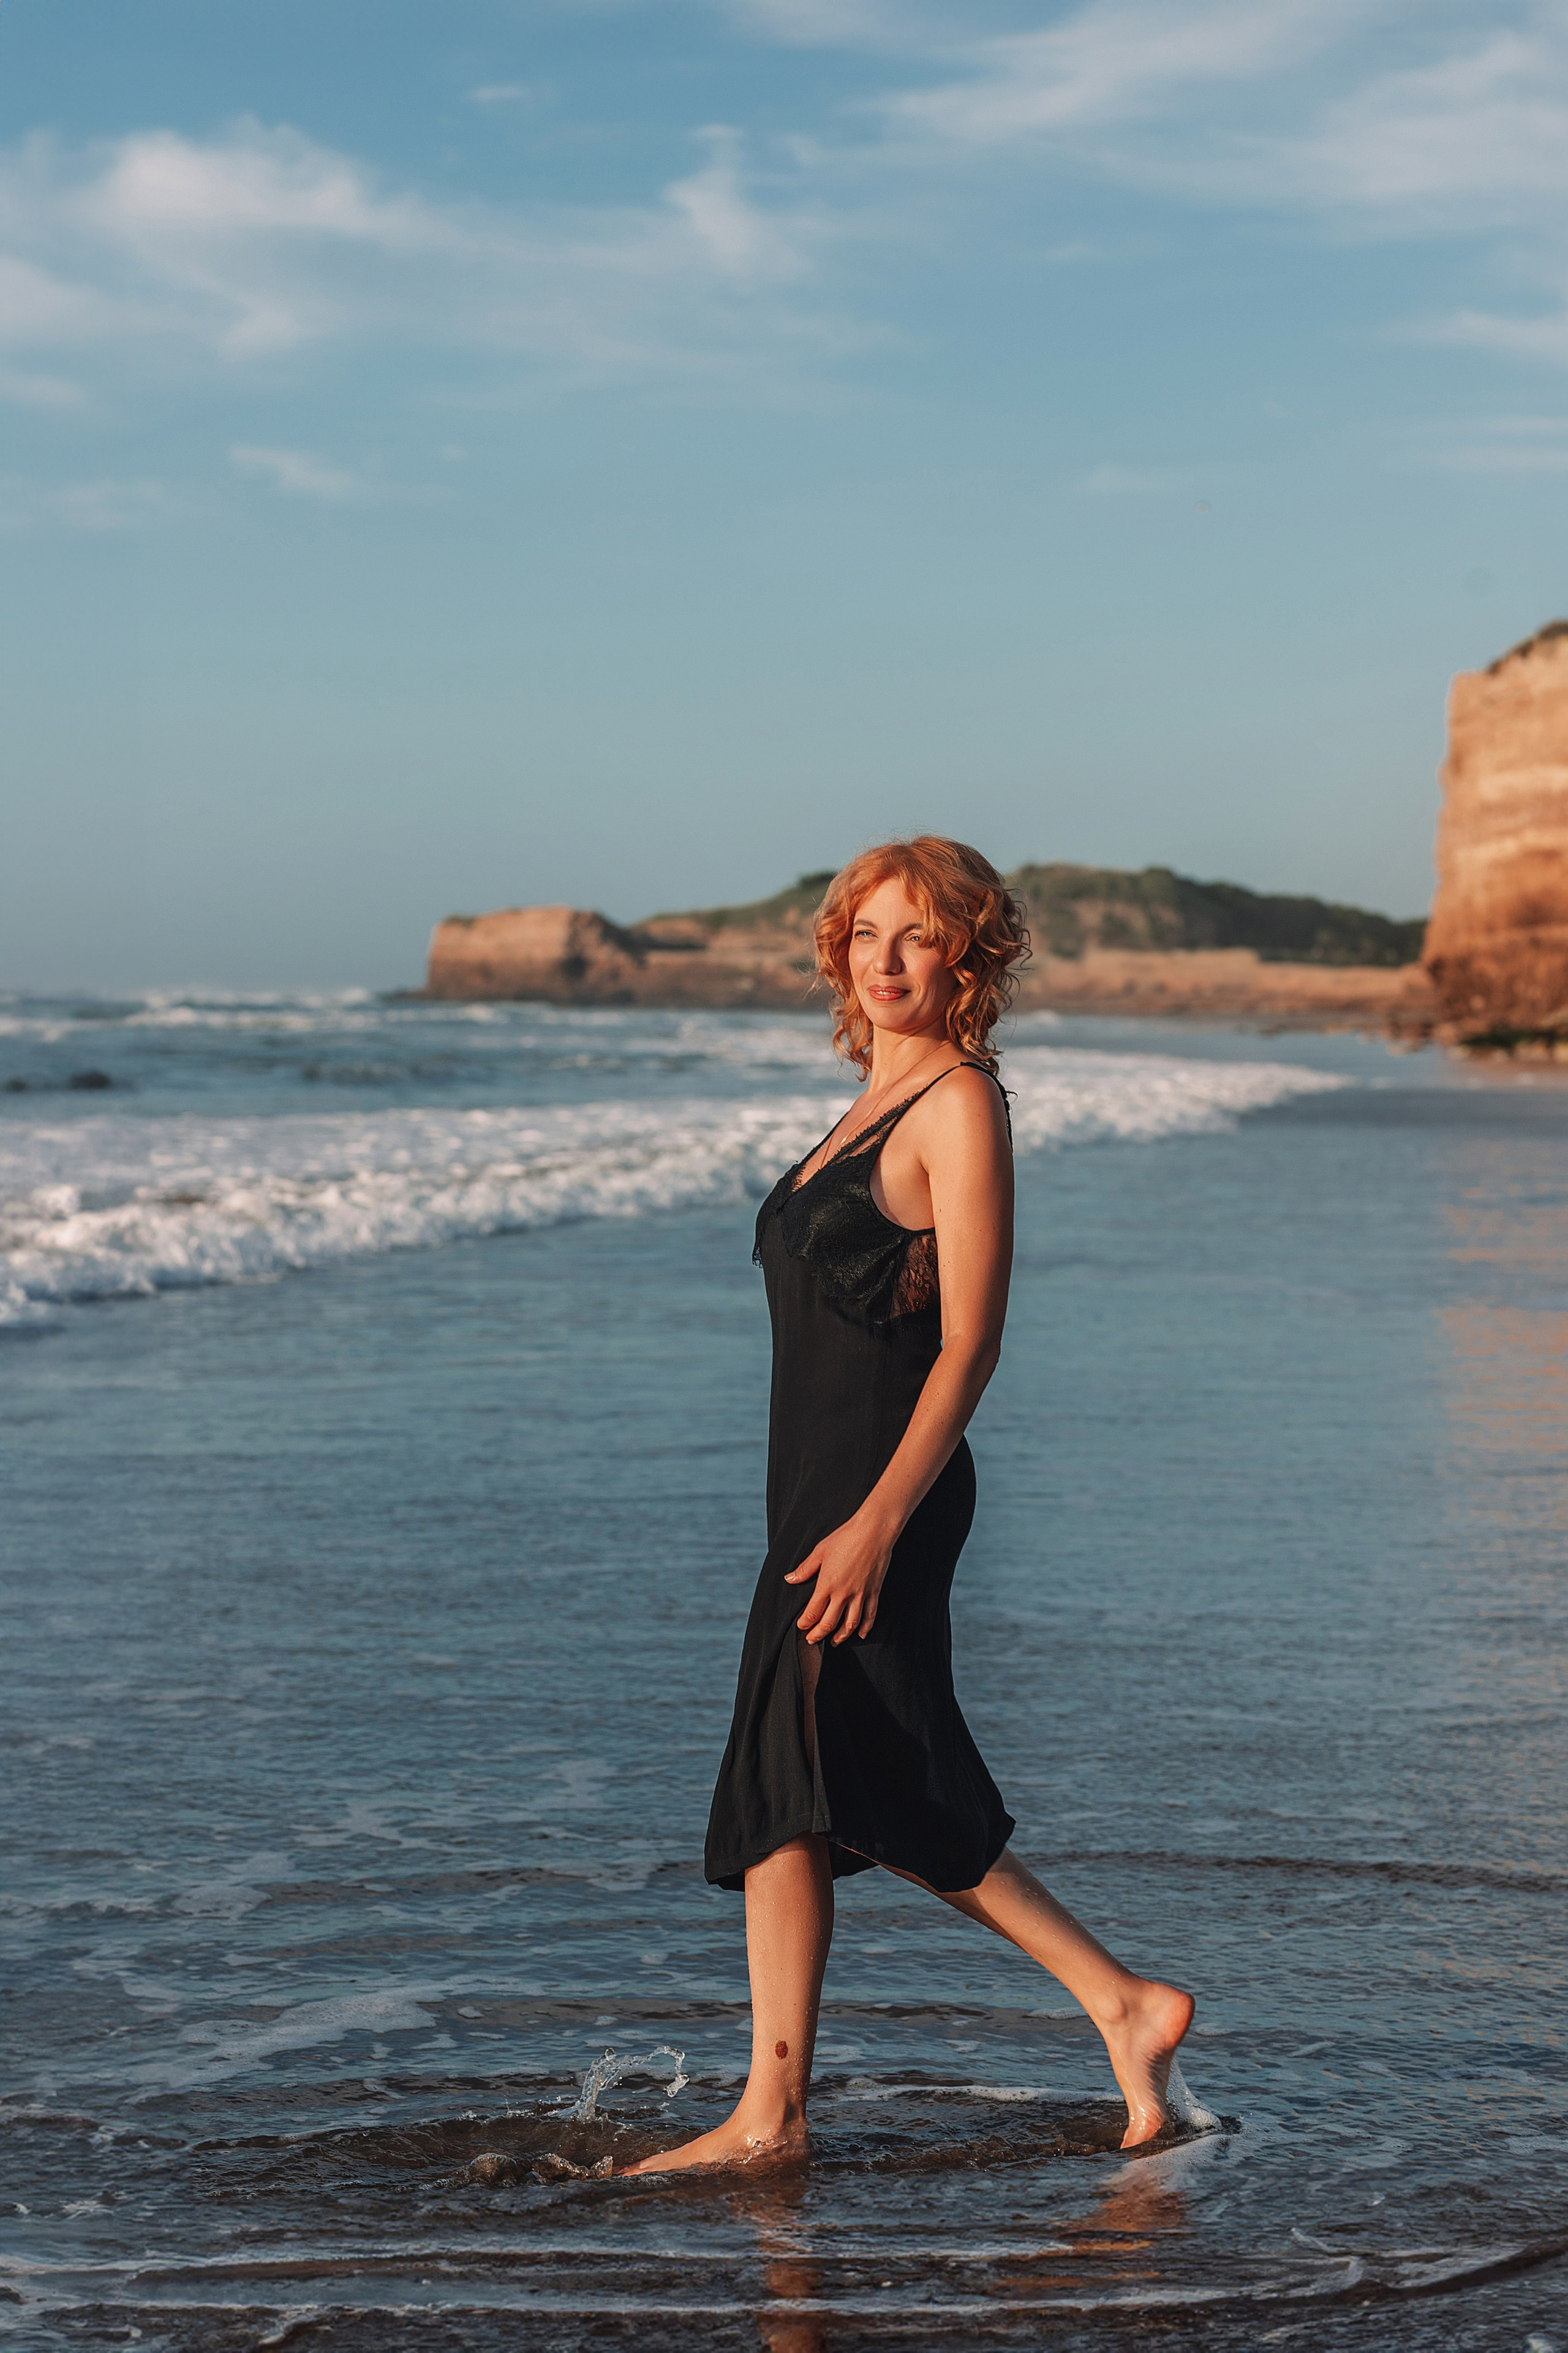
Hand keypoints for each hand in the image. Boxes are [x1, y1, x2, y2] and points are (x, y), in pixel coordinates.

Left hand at [785, 1512, 895, 1644]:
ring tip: (834, 1642)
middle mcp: (843, 1594)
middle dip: (818, 1635)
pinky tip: (860, 1634)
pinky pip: (870, 1616)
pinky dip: (865, 1628)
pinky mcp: (874, 1592)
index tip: (801, 1627)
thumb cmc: (845, 1537)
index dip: (805, 1623)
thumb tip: (789, 1579)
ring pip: (850, 1625)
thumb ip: (805, 1569)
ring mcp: (860, 1595)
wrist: (873, 1531)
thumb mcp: (820, 1551)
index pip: (813, 1612)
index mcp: (827, 1584)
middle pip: (829, 1623)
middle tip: (812, 1640)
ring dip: (840, 1637)